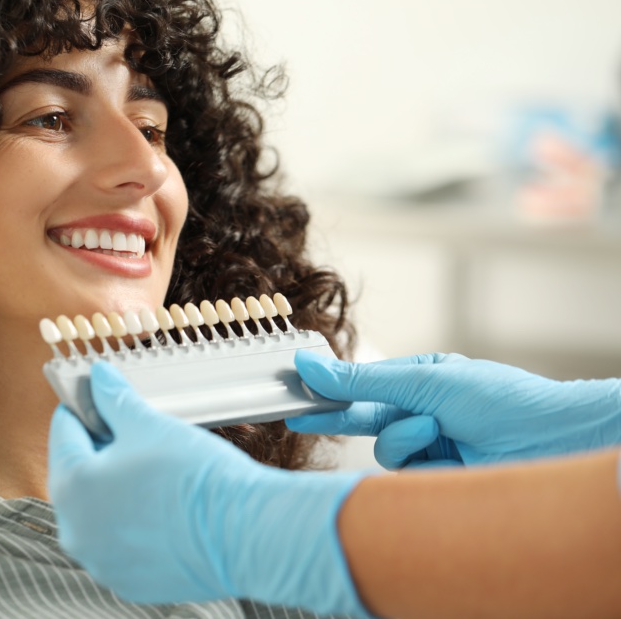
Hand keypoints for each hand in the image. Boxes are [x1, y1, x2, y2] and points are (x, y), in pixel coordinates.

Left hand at [48, 361, 370, 615]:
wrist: (247, 535)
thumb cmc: (196, 478)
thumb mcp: (149, 425)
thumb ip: (115, 399)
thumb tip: (98, 378)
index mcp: (72, 487)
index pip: (63, 433)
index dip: (81, 408)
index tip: (95, 397)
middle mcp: (77, 531)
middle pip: (76, 475)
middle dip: (99, 450)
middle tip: (130, 431)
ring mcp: (101, 561)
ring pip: (97, 512)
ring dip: (113, 488)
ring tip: (150, 469)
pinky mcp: (129, 582)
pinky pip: (119, 542)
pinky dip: (132, 523)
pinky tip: (160, 505)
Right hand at [288, 351, 620, 468]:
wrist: (551, 440)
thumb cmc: (500, 399)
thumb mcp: (423, 382)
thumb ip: (362, 382)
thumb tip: (312, 365)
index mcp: (420, 380)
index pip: (362, 384)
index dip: (327, 388)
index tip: (294, 388)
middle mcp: (421, 412)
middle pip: (364, 417)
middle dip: (335, 417)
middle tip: (298, 417)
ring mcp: (430, 446)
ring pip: (384, 450)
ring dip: (403, 439)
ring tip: (434, 431)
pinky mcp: (438, 478)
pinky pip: (405, 473)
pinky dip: (420, 460)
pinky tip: (446, 452)